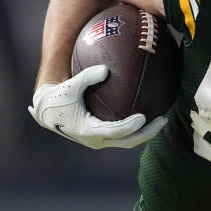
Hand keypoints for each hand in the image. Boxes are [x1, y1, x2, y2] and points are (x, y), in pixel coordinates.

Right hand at [28, 64, 165, 148]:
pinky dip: (137, 128)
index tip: (144, 117)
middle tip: (163, 119)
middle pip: (127, 141)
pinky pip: (123, 135)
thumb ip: (87, 77)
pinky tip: (149, 113)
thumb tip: (106, 69)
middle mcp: (96, 140)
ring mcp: (100, 140)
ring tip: (162, 118)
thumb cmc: (59, 97)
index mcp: (88, 130)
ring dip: (145, 132)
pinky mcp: (102, 137)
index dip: (130, 126)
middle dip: (147, 133)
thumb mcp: (70, 86)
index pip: (115, 132)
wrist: (46, 112)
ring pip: (127, 141)